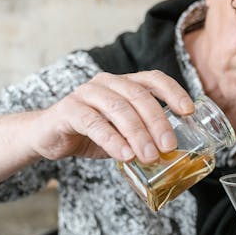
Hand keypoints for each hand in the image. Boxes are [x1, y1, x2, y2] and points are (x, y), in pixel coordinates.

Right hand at [31, 70, 194, 162]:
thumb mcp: (121, 132)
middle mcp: (107, 82)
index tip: (188, 111)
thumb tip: (173, 154)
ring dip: (138, 134)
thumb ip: (143, 136)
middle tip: (169, 146)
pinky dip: (112, 140)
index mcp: (124, 83)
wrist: (47, 136)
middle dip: (158, 121)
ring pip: (118, 109)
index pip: (153, 78)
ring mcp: (86, 93)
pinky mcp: (68, 110)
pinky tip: (125, 155)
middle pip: (139, 96)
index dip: (173, 92)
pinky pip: (94, 123)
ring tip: (149, 156)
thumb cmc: (90, 133)